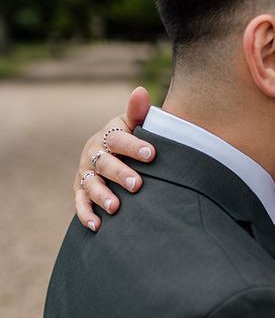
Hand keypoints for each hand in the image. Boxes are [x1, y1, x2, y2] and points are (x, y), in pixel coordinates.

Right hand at [74, 87, 154, 230]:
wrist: (117, 153)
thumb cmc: (133, 139)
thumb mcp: (135, 124)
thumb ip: (139, 112)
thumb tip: (141, 91)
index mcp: (109, 135)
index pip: (118, 139)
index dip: (133, 146)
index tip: (151, 153)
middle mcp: (94, 153)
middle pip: (105, 164)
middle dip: (120, 174)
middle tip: (137, 184)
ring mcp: (86, 173)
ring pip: (91, 185)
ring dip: (102, 196)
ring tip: (116, 207)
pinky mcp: (81, 191)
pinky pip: (80, 204)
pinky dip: (86, 215)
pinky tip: (97, 226)